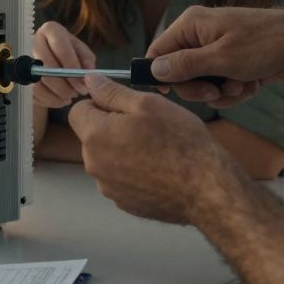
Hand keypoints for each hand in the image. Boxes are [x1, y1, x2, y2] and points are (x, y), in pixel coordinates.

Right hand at [32, 21, 95, 108]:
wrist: (50, 55)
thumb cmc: (68, 52)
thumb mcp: (81, 51)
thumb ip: (87, 61)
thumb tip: (87, 75)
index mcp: (51, 30)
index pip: (61, 49)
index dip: (72, 68)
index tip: (83, 84)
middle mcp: (34, 41)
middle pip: (46, 66)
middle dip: (63, 85)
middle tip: (75, 94)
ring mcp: (24, 58)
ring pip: (37, 82)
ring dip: (55, 95)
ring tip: (69, 98)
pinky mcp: (20, 75)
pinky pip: (32, 92)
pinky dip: (48, 100)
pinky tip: (59, 100)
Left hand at [69, 74, 233, 224]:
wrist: (205, 188)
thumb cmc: (179, 141)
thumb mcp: (147, 104)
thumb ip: (112, 92)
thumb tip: (89, 81)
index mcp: (95, 136)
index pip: (78, 110)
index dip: (100, 103)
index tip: (126, 106)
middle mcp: (94, 165)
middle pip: (93, 135)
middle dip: (112, 127)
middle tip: (148, 126)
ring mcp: (108, 187)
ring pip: (108, 158)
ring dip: (124, 150)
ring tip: (157, 149)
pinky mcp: (124, 202)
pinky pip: (122, 179)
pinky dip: (134, 172)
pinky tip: (160, 169)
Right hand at [147, 6, 283, 108]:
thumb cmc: (265, 44)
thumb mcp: (221, 59)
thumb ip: (185, 65)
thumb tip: (154, 70)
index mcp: (191, 25)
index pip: (158, 51)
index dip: (160, 75)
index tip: (168, 94)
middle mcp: (201, 34)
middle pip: (180, 73)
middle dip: (200, 88)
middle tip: (217, 92)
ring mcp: (218, 49)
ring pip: (204, 83)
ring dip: (223, 92)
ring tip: (243, 85)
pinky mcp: (234, 62)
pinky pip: (222, 85)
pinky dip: (236, 90)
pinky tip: (253, 84)